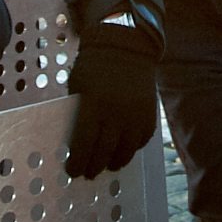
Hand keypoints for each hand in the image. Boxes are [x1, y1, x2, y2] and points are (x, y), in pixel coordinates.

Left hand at [65, 39, 158, 178]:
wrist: (126, 47)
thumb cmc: (94, 66)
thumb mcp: (77, 87)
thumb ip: (77, 114)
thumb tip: (72, 144)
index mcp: (94, 105)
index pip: (84, 144)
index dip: (77, 162)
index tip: (72, 171)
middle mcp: (117, 113)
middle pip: (104, 152)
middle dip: (93, 167)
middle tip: (87, 174)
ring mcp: (136, 116)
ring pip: (125, 152)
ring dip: (113, 163)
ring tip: (106, 166)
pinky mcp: (150, 115)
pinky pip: (141, 141)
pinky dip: (131, 149)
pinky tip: (122, 151)